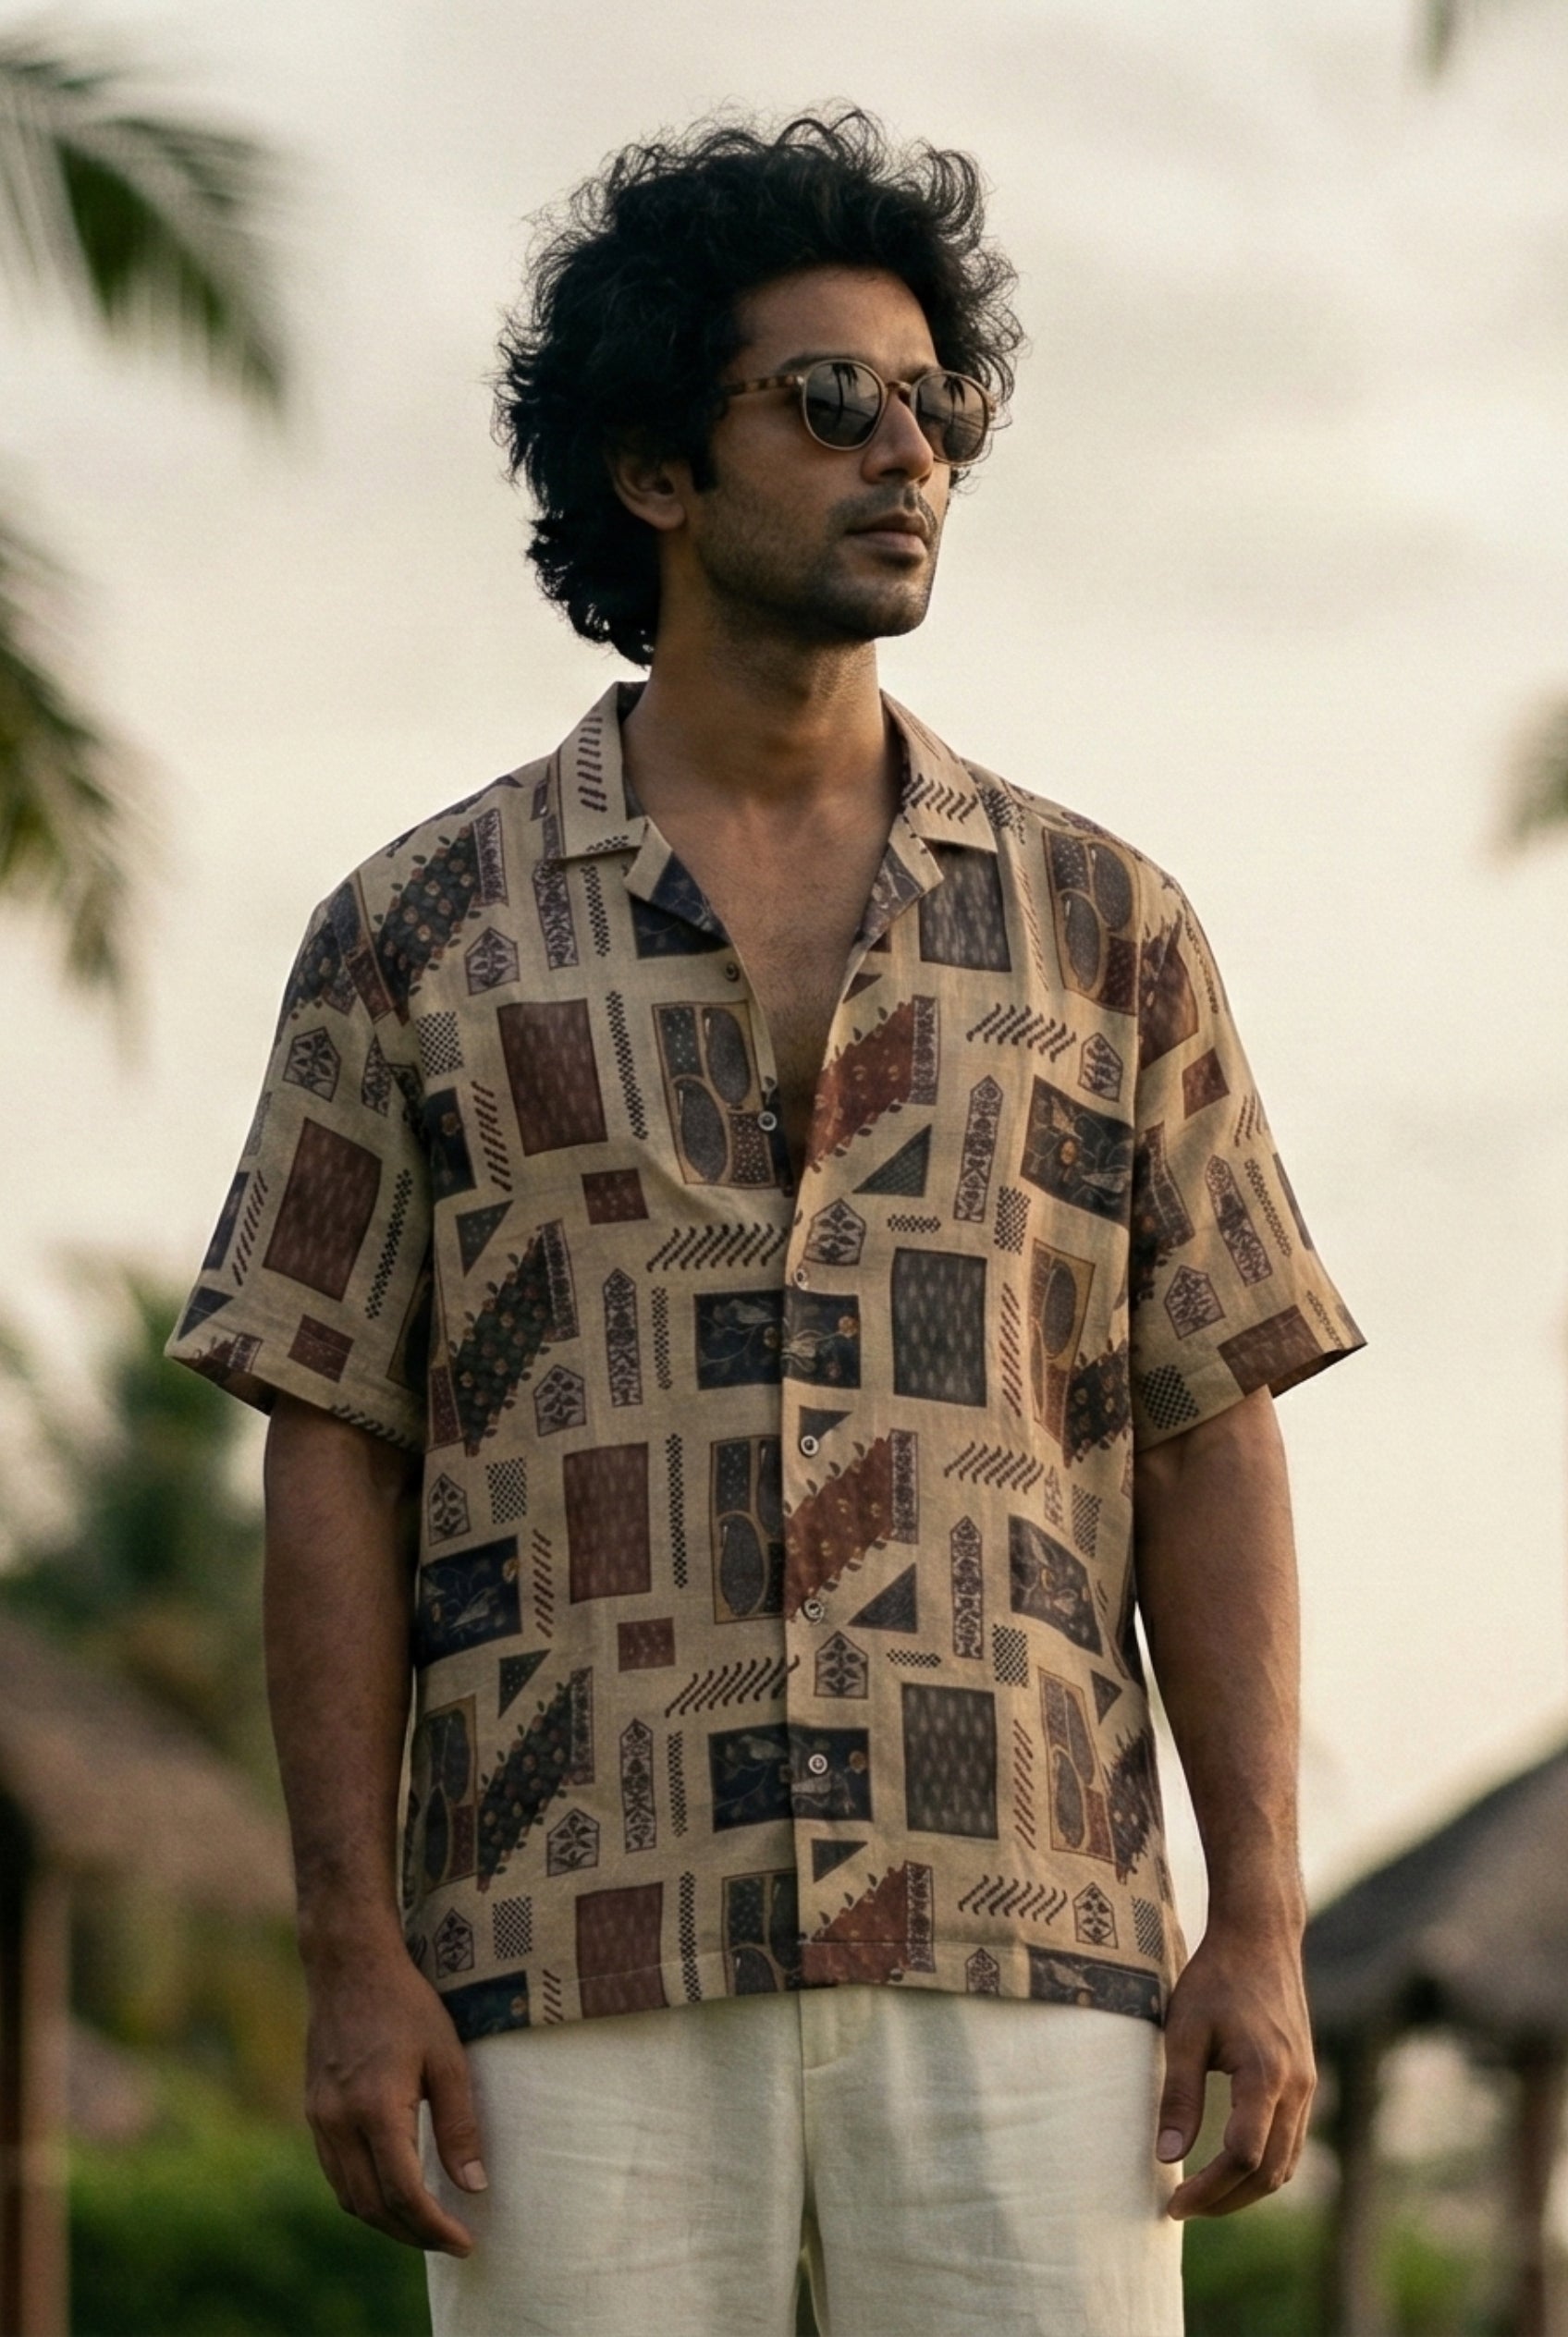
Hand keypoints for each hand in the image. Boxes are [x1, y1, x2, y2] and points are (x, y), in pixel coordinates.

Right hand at [304, 1938, 486, 2254]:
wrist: (349, 1966)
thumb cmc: (406, 2005)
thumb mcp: (447, 2057)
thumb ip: (460, 2125)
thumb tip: (474, 2185)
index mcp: (376, 2109)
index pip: (404, 2194)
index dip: (435, 2228)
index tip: (465, 2243)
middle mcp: (340, 2123)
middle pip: (373, 2208)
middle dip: (413, 2235)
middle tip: (451, 2241)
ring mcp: (320, 2120)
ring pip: (349, 2197)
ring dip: (386, 2221)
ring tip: (426, 2224)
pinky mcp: (314, 2113)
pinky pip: (336, 2174)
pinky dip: (364, 2196)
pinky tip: (392, 2191)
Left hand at [1154, 1922, 1315, 2218]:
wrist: (1260, 1937)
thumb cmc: (1216, 1978)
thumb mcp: (1185, 2030)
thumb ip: (1178, 2094)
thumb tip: (1167, 2157)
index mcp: (1266, 2075)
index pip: (1242, 2158)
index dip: (1208, 2189)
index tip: (1173, 2202)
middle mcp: (1296, 2088)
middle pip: (1269, 2173)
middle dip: (1225, 2200)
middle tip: (1182, 2208)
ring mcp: (1307, 2086)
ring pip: (1285, 2164)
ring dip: (1246, 2189)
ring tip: (1202, 2194)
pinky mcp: (1306, 2081)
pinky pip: (1291, 2142)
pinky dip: (1264, 2166)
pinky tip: (1230, 2166)